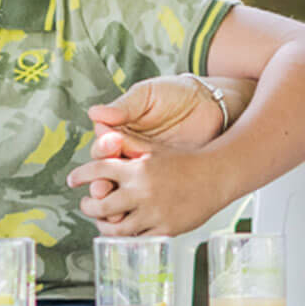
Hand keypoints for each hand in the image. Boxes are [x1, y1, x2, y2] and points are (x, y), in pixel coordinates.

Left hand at [66, 145, 231, 237]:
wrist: (217, 175)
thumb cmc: (186, 161)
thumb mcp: (154, 150)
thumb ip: (128, 147)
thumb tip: (101, 134)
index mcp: (137, 168)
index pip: (97, 171)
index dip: (80, 176)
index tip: (72, 181)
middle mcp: (142, 191)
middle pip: (100, 205)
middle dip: (88, 206)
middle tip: (86, 204)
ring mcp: (153, 213)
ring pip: (115, 228)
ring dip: (103, 226)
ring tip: (101, 222)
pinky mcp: (165, 229)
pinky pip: (137, 239)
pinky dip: (127, 236)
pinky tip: (125, 231)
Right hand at [78, 76, 230, 201]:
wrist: (210, 105)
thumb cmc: (176, 94)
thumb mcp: (149, 96)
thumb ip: (125, 106)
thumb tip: (94, 114)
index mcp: (120, 133)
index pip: (102, 149)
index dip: (103, 150)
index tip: (112, 144)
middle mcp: (129, 154)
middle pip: (107, 176)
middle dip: (102, 184)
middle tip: (103, 188)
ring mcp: (147, 170)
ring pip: (124, 192)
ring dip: (116, 202)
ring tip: (115, 207)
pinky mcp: (165, 180)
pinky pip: (149, 197)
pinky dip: (141, 207)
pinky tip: (140, 211)